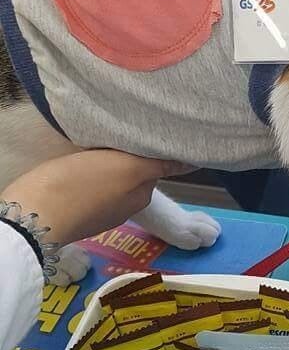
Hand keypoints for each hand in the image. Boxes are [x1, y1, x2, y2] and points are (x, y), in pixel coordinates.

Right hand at [4, 150, 190, 246]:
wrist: (35, 213)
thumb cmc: (81, 184)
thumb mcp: (126, 167)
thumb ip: (159, 164)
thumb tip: (191, 163)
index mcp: (141, 195)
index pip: (153, 166)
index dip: (146, 150)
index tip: (138, 136)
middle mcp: (126, 206)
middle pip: (135, 175)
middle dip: (129, 160)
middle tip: (113, 139)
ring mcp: (102, 212)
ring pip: (114, 182)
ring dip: (110, 169)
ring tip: (94, 152)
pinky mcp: (80, 212)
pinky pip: (94, 190)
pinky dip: (92, 179)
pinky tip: (79, 171)